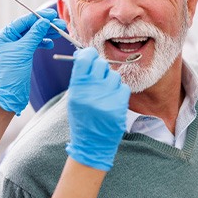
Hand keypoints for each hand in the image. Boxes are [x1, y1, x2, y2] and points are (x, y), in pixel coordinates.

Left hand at [0, 8, 65, 115]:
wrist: (10, 95)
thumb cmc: (11, 73)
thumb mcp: (24, 50)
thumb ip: (35, 34)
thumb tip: (44, 21)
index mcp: (4, 36)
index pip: (23, 21)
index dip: (38, 17)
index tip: (51, 14)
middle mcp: (9, 40)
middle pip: (29, 28)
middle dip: (45, 25)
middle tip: (60, 24)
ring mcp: (16, 47)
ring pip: (33, 36)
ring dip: (47, 33)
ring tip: (60, 32)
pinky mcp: (22, 55)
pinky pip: (34, 45)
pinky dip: (43, 43)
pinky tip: (50, 43)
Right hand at [66, 47, 130, 170]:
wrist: (92, 143)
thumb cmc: (81, 118)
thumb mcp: (74, 97)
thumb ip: (79, 76)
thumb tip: (84, 54)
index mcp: (77, 88)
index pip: (85, 59)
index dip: (88, 54)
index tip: (90, 55)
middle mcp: (91, 91)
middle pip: (100, 64)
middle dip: (100, 67)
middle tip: (98, 76)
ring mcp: (107, 98)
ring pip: (114, 75)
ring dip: (110, 80)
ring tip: (104, 93)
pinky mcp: (120, 105)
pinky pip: (123, 87)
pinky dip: (118, 91)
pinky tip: (112, 100)